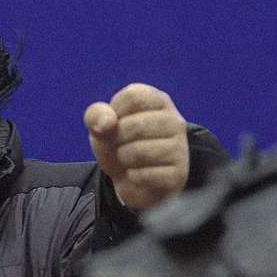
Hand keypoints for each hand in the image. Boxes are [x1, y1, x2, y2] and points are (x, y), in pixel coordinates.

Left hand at [85, 83, 188, 209]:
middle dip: (116, 139)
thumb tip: (106, 123)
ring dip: (123, 159)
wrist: (133, 180)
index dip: (114, 112)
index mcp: (158, 100)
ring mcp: (180, 148)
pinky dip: (132, 177)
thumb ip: (96, 115)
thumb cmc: (119, 144)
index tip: (114, 123)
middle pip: (135, 125)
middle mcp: (174, 121)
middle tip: (119, 146)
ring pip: (140, 152)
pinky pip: (145, 175)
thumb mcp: (101, 125)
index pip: (133, 96)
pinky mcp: (178, 173)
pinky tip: (136, 174)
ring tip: (127, 160)